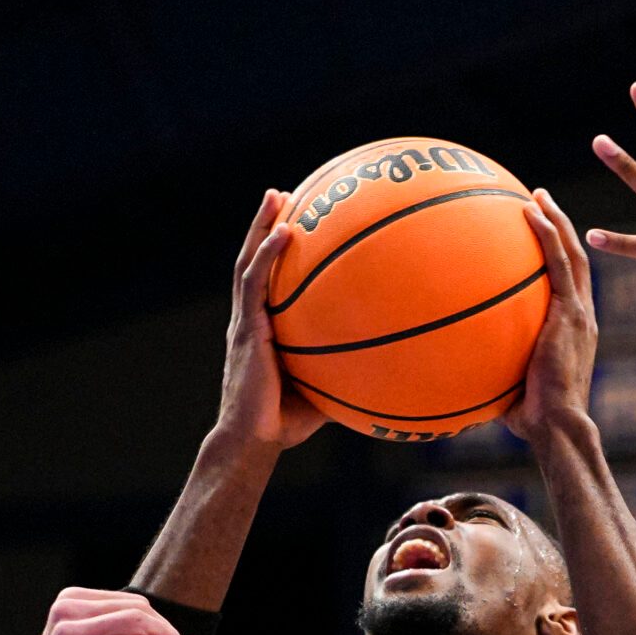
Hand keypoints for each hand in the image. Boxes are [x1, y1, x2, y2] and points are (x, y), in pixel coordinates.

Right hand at [214, 191, 328, 453]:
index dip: (274, 253)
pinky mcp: (248, 330)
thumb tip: (389, 368)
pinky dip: (268, 255)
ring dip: (261, 226)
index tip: (293, 222)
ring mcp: (245, 323)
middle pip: (254, 261)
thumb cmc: (286, 423)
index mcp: (263, 329)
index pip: (267, 282)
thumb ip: (346, 372)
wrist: (254, 441)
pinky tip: (285, 233)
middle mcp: (250, 319)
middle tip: (281, 193)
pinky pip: (256, 285)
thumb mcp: (323, 390)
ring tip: (276, 195)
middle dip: (264, 225)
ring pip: (249, 263)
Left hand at [505, 189, 597, 444]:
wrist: (557, 425)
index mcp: (573, 331)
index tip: (540, 237)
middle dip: (559, 228)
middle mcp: (581, 316)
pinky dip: (548, 234)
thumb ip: (487, 373)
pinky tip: (531, 211)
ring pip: (572, 254)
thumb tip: (448, 378)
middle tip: (539, 203)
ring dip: (556, 220)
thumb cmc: (531, 420)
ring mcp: (578, 312)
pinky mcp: (571, 313)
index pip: (569, 285)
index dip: (559, 258)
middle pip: (575, 260)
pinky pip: (559, 263)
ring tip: (537, 196)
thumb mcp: (507, 389)